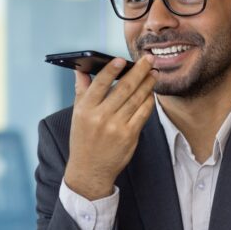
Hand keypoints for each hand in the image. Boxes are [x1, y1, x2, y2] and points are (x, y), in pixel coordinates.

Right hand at [64, 56, 155, 199]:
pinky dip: (148, 101)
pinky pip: (143, 113)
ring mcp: (116, 127)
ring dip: (147, 84)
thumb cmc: (83, 140)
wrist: (90, 170)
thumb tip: (80, 70)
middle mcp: (100, 117)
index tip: (122, 59)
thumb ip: (82, 91)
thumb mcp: (77, 115)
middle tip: (148, 59)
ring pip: (136, 99)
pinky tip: (151, 93)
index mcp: (85, 110)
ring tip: (153, 73)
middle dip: (139, 71)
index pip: (100, 84)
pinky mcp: (130, 136)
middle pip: (123, 88)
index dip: (112, 69)